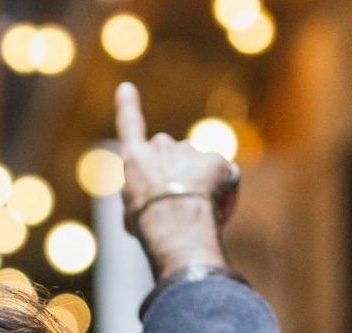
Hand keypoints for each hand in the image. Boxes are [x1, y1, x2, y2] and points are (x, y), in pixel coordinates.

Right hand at [114, 82, 235, 277]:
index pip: (129, 125)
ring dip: (201, 181)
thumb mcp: (133, 213)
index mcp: (135, 158)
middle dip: (177, 169)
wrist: (174, 223)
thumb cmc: (149, 226)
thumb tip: (157, 199)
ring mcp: (190, 149)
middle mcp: (161, 146)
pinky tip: (217, 208)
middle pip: (172, 153)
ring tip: (198, 209)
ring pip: (200, 165)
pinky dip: (224, 190)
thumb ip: (144, 196)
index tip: (126, 88)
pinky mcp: (217, 159)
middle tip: (180, 198)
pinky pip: (224, 175)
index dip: (127, 106)